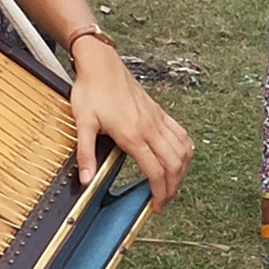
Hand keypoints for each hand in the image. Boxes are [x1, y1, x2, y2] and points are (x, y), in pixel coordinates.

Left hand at [68, 42, 193, 205]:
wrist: (102, 64)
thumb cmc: (91, 90)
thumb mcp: (82, 123)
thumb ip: (85, 153)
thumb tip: (85, 178)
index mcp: (132, 134)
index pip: (155, 170)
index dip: (159, 192)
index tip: (156, 205)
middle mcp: (150, 127)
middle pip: (174, 164)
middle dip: (173, 187)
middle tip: (164, 201)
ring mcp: (157, 119)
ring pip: (182, 149)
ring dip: (183, 171)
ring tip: (174, 185)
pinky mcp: (159, 112)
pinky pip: (181, 134)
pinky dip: (186, 150)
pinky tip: (182, 159)